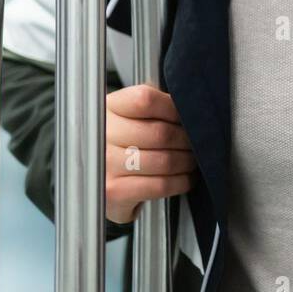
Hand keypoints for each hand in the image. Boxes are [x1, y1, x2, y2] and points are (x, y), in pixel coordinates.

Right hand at [104, 85, 195, 223]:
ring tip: (190, 159)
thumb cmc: (122, 141)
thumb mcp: (130, 113)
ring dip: (187, 162)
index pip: (146, 100)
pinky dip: (180, 182)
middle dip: (187, 140)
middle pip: (161, 133)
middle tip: (194, 142)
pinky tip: (183, 177)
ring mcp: (106, 164)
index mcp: (108, 107)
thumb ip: (154, 104)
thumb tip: (188, 108)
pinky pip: (160, 185)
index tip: (184, 117)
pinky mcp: (114, 191)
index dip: (174, 109)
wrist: (98, 176)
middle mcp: (102, 134)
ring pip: (165, 161)